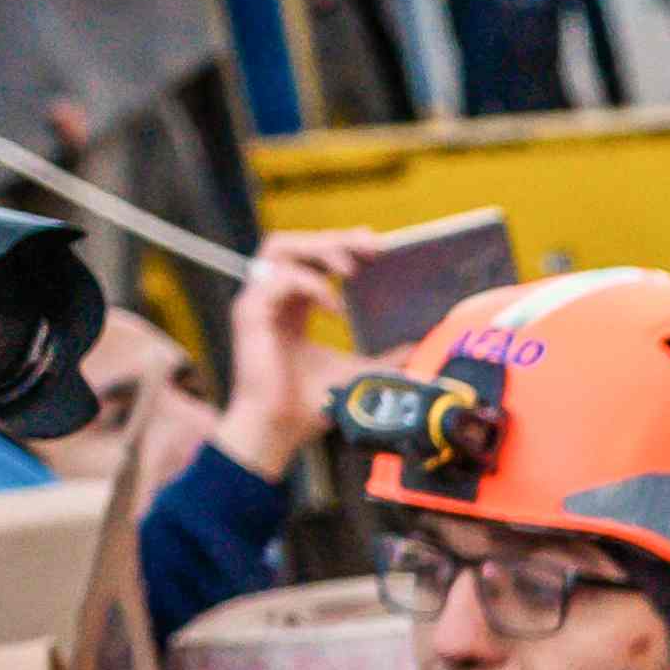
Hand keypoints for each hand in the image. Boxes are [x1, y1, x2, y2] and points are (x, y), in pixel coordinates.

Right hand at [216, 228, 379, 483]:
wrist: (279, 431)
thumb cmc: (309, 404)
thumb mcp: (357, 373)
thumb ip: (386, 358)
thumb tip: (419, 349)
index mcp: (292, 303)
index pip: (312, 258)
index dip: (341, 245)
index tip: (378, 247)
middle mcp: (272, 296)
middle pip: (295, 243)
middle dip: (334, 238)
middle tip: (373, 245)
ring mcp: (257, 301)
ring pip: (279, 248)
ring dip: (319, 249)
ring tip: (352, 268)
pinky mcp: (249, 314)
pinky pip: (278, 281)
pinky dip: (310, 287)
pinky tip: (337, 309)